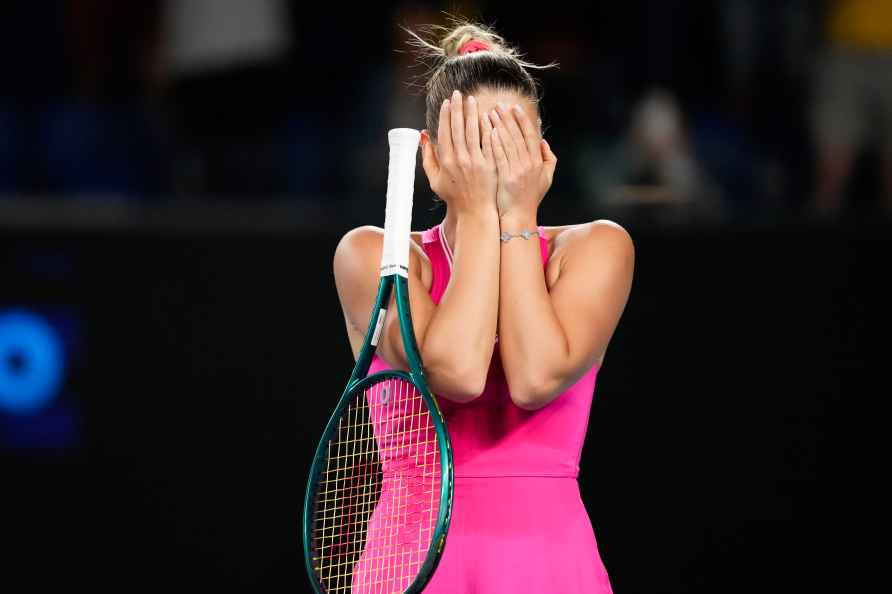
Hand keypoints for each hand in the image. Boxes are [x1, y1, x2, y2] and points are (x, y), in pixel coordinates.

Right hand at [420, 90, 497, 217]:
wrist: (474, 210)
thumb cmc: (453, 195)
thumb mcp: (434, 178)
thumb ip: (427, 157)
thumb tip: (422, 136)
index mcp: (445, 161)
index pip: (444, 132)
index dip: (445, 115)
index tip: (446, 102)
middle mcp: (459, 159)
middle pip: (457, 128)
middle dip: (457, 108)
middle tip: (458, 93)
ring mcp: (475, 161)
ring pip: (472, 131)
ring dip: (471, 113)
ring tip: (471, 99)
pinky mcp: (489, 164)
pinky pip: (487, 142)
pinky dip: (486, 127)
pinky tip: (487, 115)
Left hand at [488, 103, 556, 218]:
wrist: (519, 216)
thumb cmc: (530, 198)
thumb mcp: (546, 178)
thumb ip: (549, 158)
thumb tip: (544, 141)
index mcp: (538, 162)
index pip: (530, 135)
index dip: (523, 120)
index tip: (514, 108)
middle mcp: (529, 164)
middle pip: (518, 135)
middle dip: (508, 118)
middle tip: (499, 105)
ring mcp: (517, 170)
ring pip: (508, 143)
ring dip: (499, 126)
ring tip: (490, 113)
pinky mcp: (506, 177)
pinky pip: (500, 156)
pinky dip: (494, 142)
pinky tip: (487, 131)